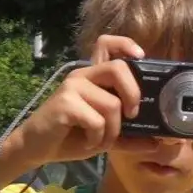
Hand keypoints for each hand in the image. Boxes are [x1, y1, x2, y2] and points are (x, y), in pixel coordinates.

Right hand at [8, 34, 153, 168]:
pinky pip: (97, 120)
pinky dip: (97, 138)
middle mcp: (83, 76)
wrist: (36, 148)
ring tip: (99, 140)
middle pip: (118, 68)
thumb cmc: (70, 137)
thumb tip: (157, 142)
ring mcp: (73, 87)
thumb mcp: (104, 136)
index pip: (106, 44)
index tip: (141, 57)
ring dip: (112, 131)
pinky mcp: (65, 103)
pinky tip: (87, 142)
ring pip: (112, 104)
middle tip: (131, 115)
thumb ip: (128, 137)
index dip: (126, 44)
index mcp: (92, 77)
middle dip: (132, 94)